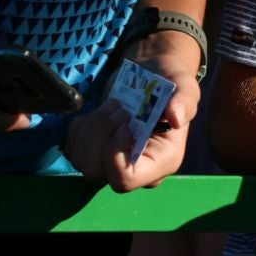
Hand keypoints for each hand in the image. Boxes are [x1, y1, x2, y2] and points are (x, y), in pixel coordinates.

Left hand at [64, 29, 199, 190]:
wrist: (153, 75)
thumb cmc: (171, 83)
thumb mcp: (184, 87)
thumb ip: (184, 102)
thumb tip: (176, 117)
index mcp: (162, 162)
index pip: (125, 180)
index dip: (115, 152)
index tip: (126, 122)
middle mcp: (137, 170)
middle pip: (97, 171)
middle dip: (100, 134)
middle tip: (119, 108)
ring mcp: (112, 164)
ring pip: (80, 160)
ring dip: (90, 127)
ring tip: (112, 106)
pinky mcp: (93, 154)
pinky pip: (71, 149)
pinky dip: (79, 127)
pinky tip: (99, 113)